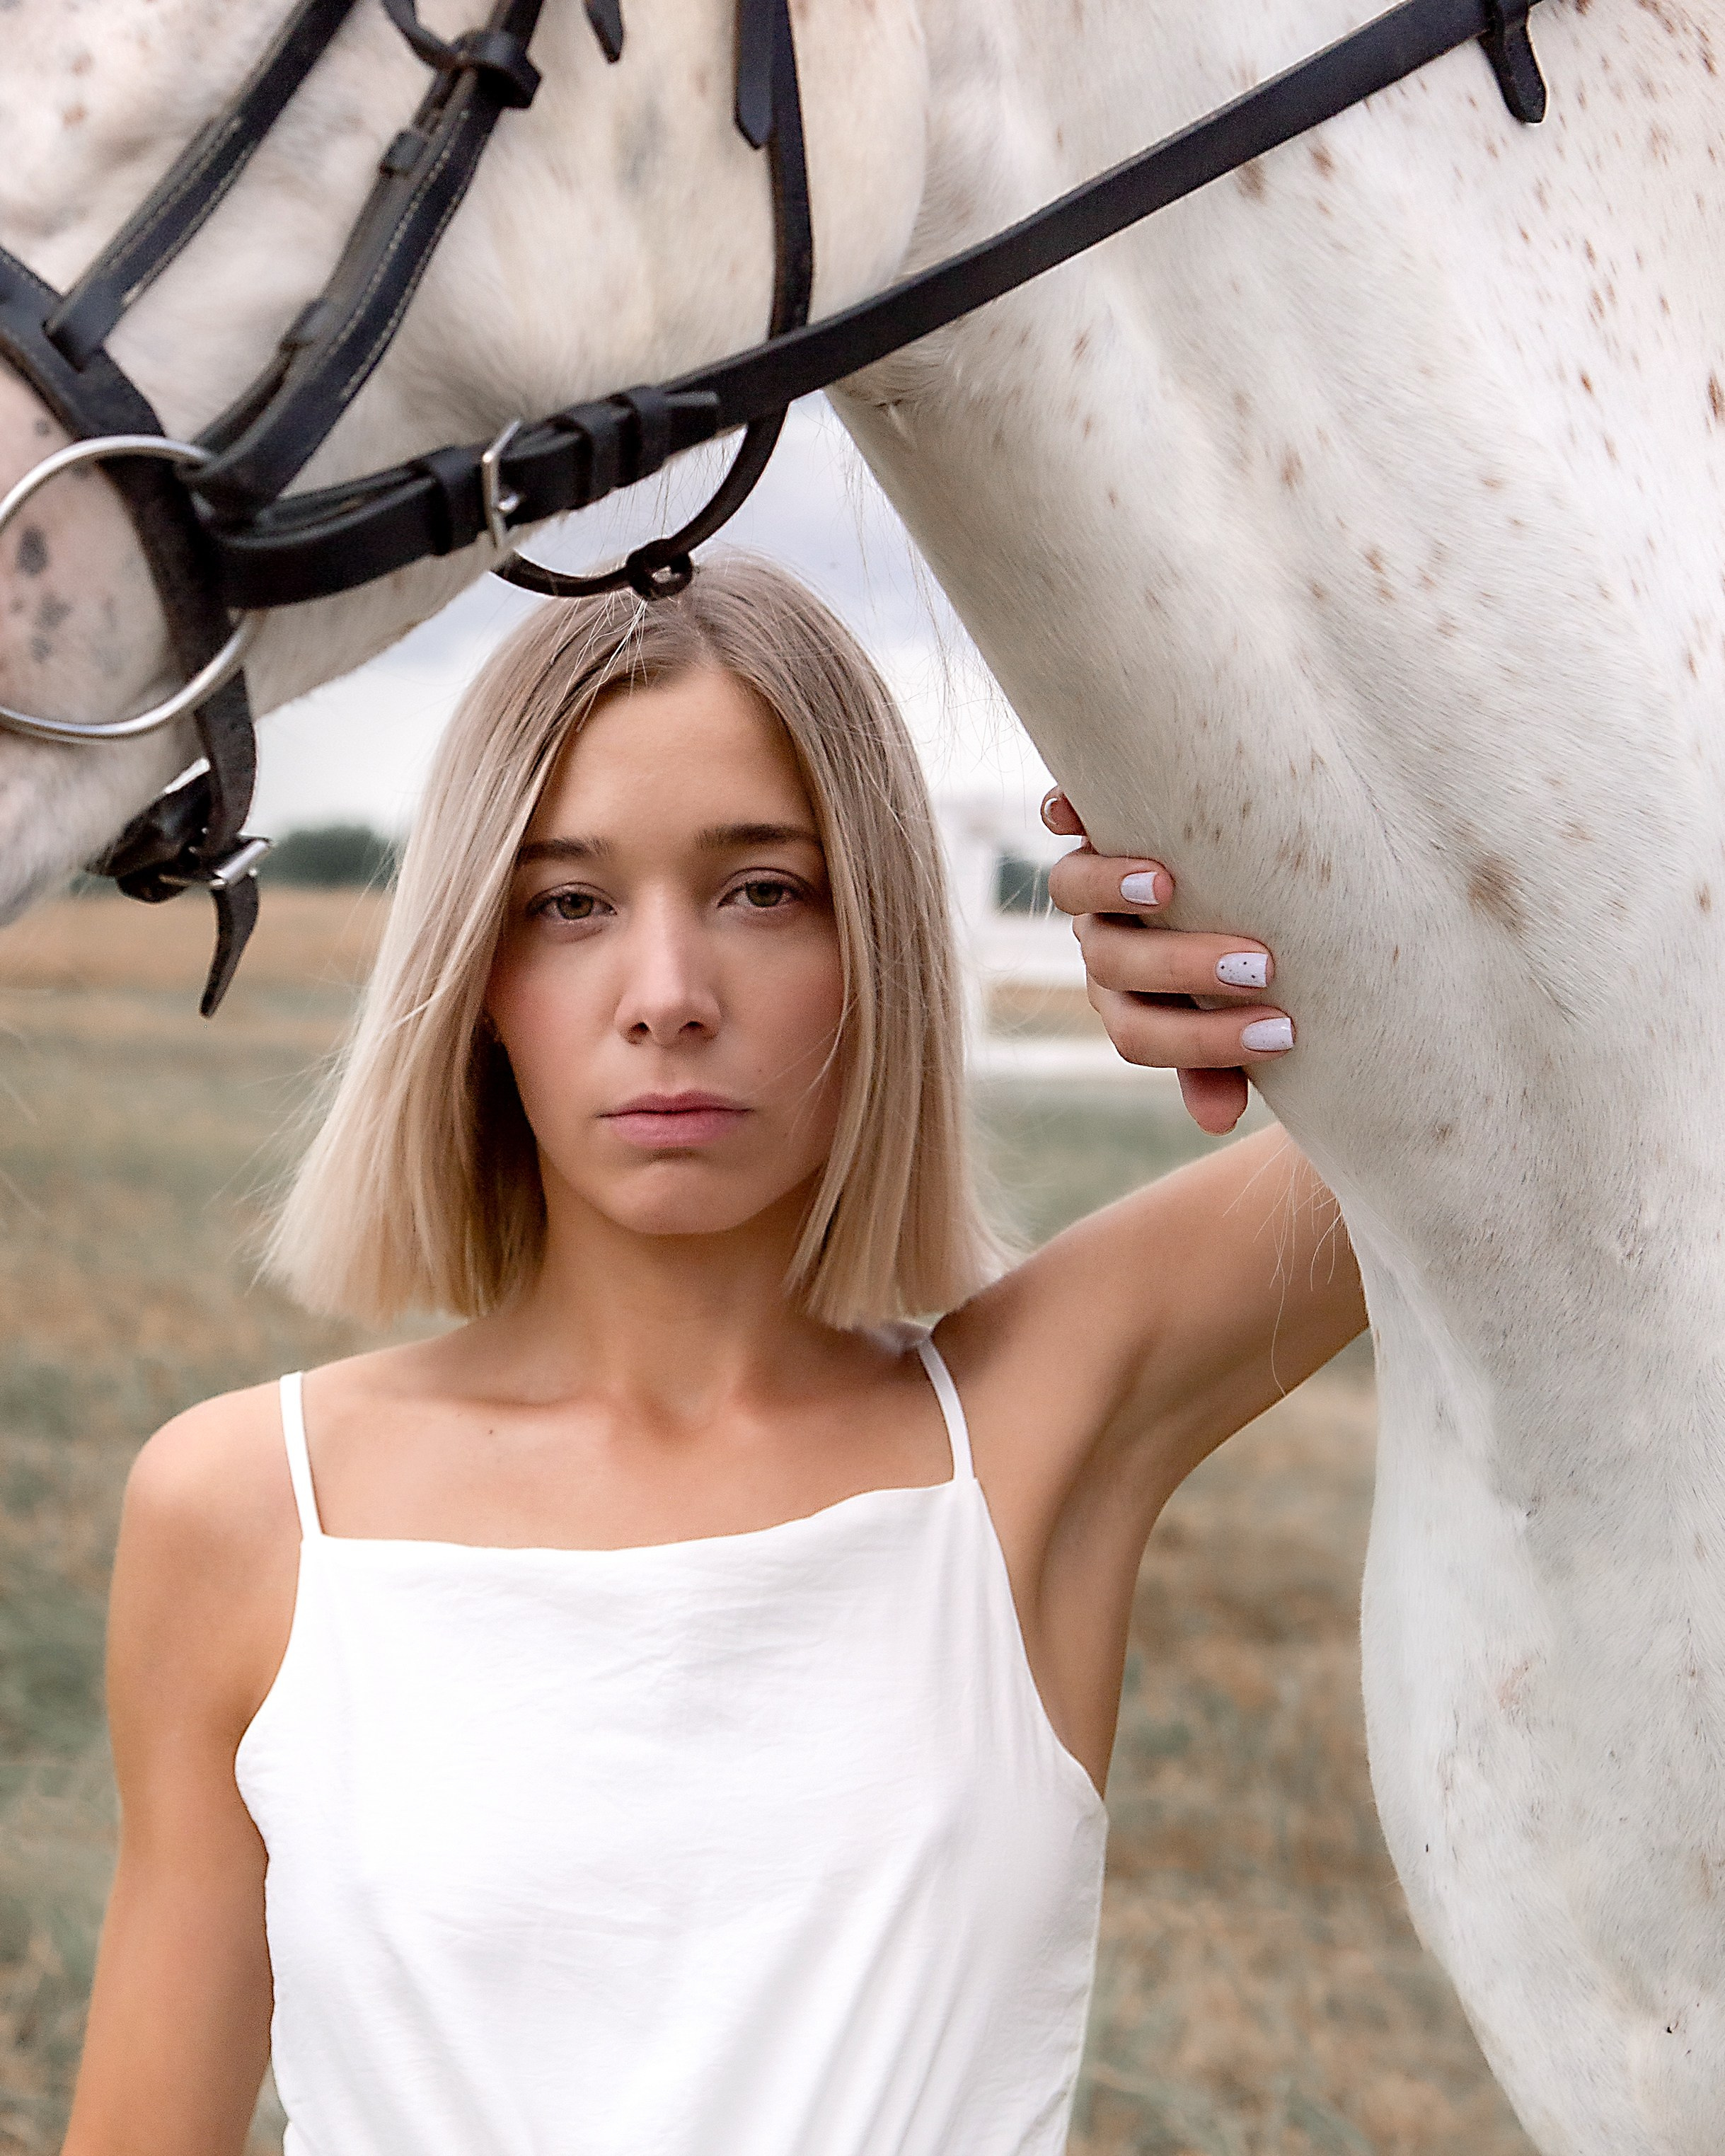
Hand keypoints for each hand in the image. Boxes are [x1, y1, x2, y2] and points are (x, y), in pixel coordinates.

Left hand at [1041, 789, 1291, 1135]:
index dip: (1201, 1044)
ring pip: (1072, 890)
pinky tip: (1076, 808)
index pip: (1140, 1033)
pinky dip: (1063, 810)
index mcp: (1131, 995)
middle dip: (1182, 970)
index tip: (1282, 1035)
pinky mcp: (1093, 818)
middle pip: (1111, 963)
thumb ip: (1218, 1060)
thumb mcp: (1230, 1012)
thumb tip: (1219, 1120)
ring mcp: (1094, 878)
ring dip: (1111, 890)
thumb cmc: (1236, 963)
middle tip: (1258, 966)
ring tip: (1164, 887)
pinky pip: (1058, 813)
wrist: (1221, 875)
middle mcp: (1104, 938)